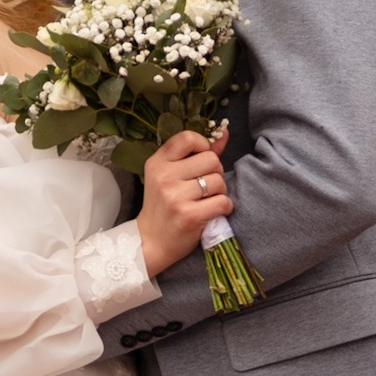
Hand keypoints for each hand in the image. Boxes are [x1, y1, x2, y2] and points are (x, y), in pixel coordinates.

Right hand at [138, 124, 232, 276]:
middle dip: (215, 173)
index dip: (203, 146)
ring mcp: (176, 197)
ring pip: (219, 181)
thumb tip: (224, 133)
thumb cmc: (163, 206)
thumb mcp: (171, 176)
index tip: (201, 159)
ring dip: (220, 192)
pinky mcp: (189, 215)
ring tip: (207, 201)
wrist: (150, 242)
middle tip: (204, 187)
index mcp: (157, 163)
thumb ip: (197, 154)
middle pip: (211, 159)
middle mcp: (164, 177)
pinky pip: (222, 202)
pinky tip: (214, 211)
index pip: (188, 138)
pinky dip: (224, 207)